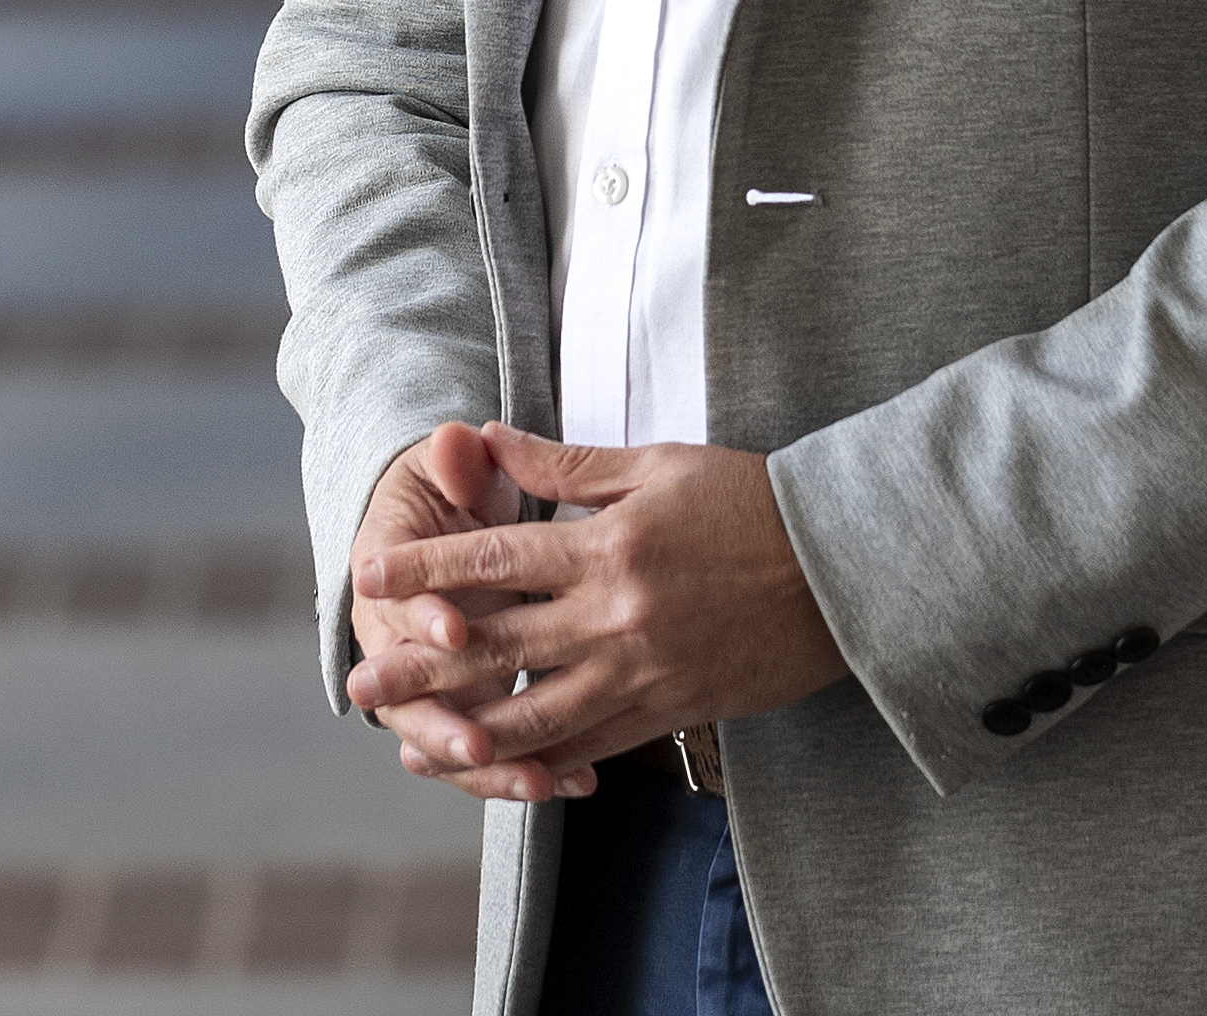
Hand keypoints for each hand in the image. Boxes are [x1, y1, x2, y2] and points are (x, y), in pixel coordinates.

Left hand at [338, 427, 844, 799]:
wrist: (845, 570)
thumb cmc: (750, 501)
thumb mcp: (657, 465)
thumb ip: (565, 462)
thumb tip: (487, 437)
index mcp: (608, 547)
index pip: (495, 557)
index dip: (427, 567)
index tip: (369, 573)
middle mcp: (617, 617)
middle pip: (500, 646)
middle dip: (423, 665)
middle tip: (361, 680)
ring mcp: (645, 673)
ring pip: (541, 715)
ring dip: (471, 733)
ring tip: (416, 746)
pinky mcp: (675, 710)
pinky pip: (598, 744)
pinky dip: (547, 761)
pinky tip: (504, 770)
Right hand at [339, 424, 556, 796]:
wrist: (436, 515)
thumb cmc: (451, 487)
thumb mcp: (452, 466)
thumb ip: (457, 462)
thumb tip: (458, 440)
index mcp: (386, 567)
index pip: (395, 599)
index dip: (422, 617)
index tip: (457, 629)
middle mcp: (395, 632)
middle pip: (406, 691)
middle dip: (444, 721)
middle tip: (480, 746)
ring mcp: (428, 674)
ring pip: (441, 736)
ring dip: (484, 767)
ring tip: (536, 783)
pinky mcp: (465, 701)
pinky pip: (483, 749)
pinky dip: (519, 770)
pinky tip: (571, 782)